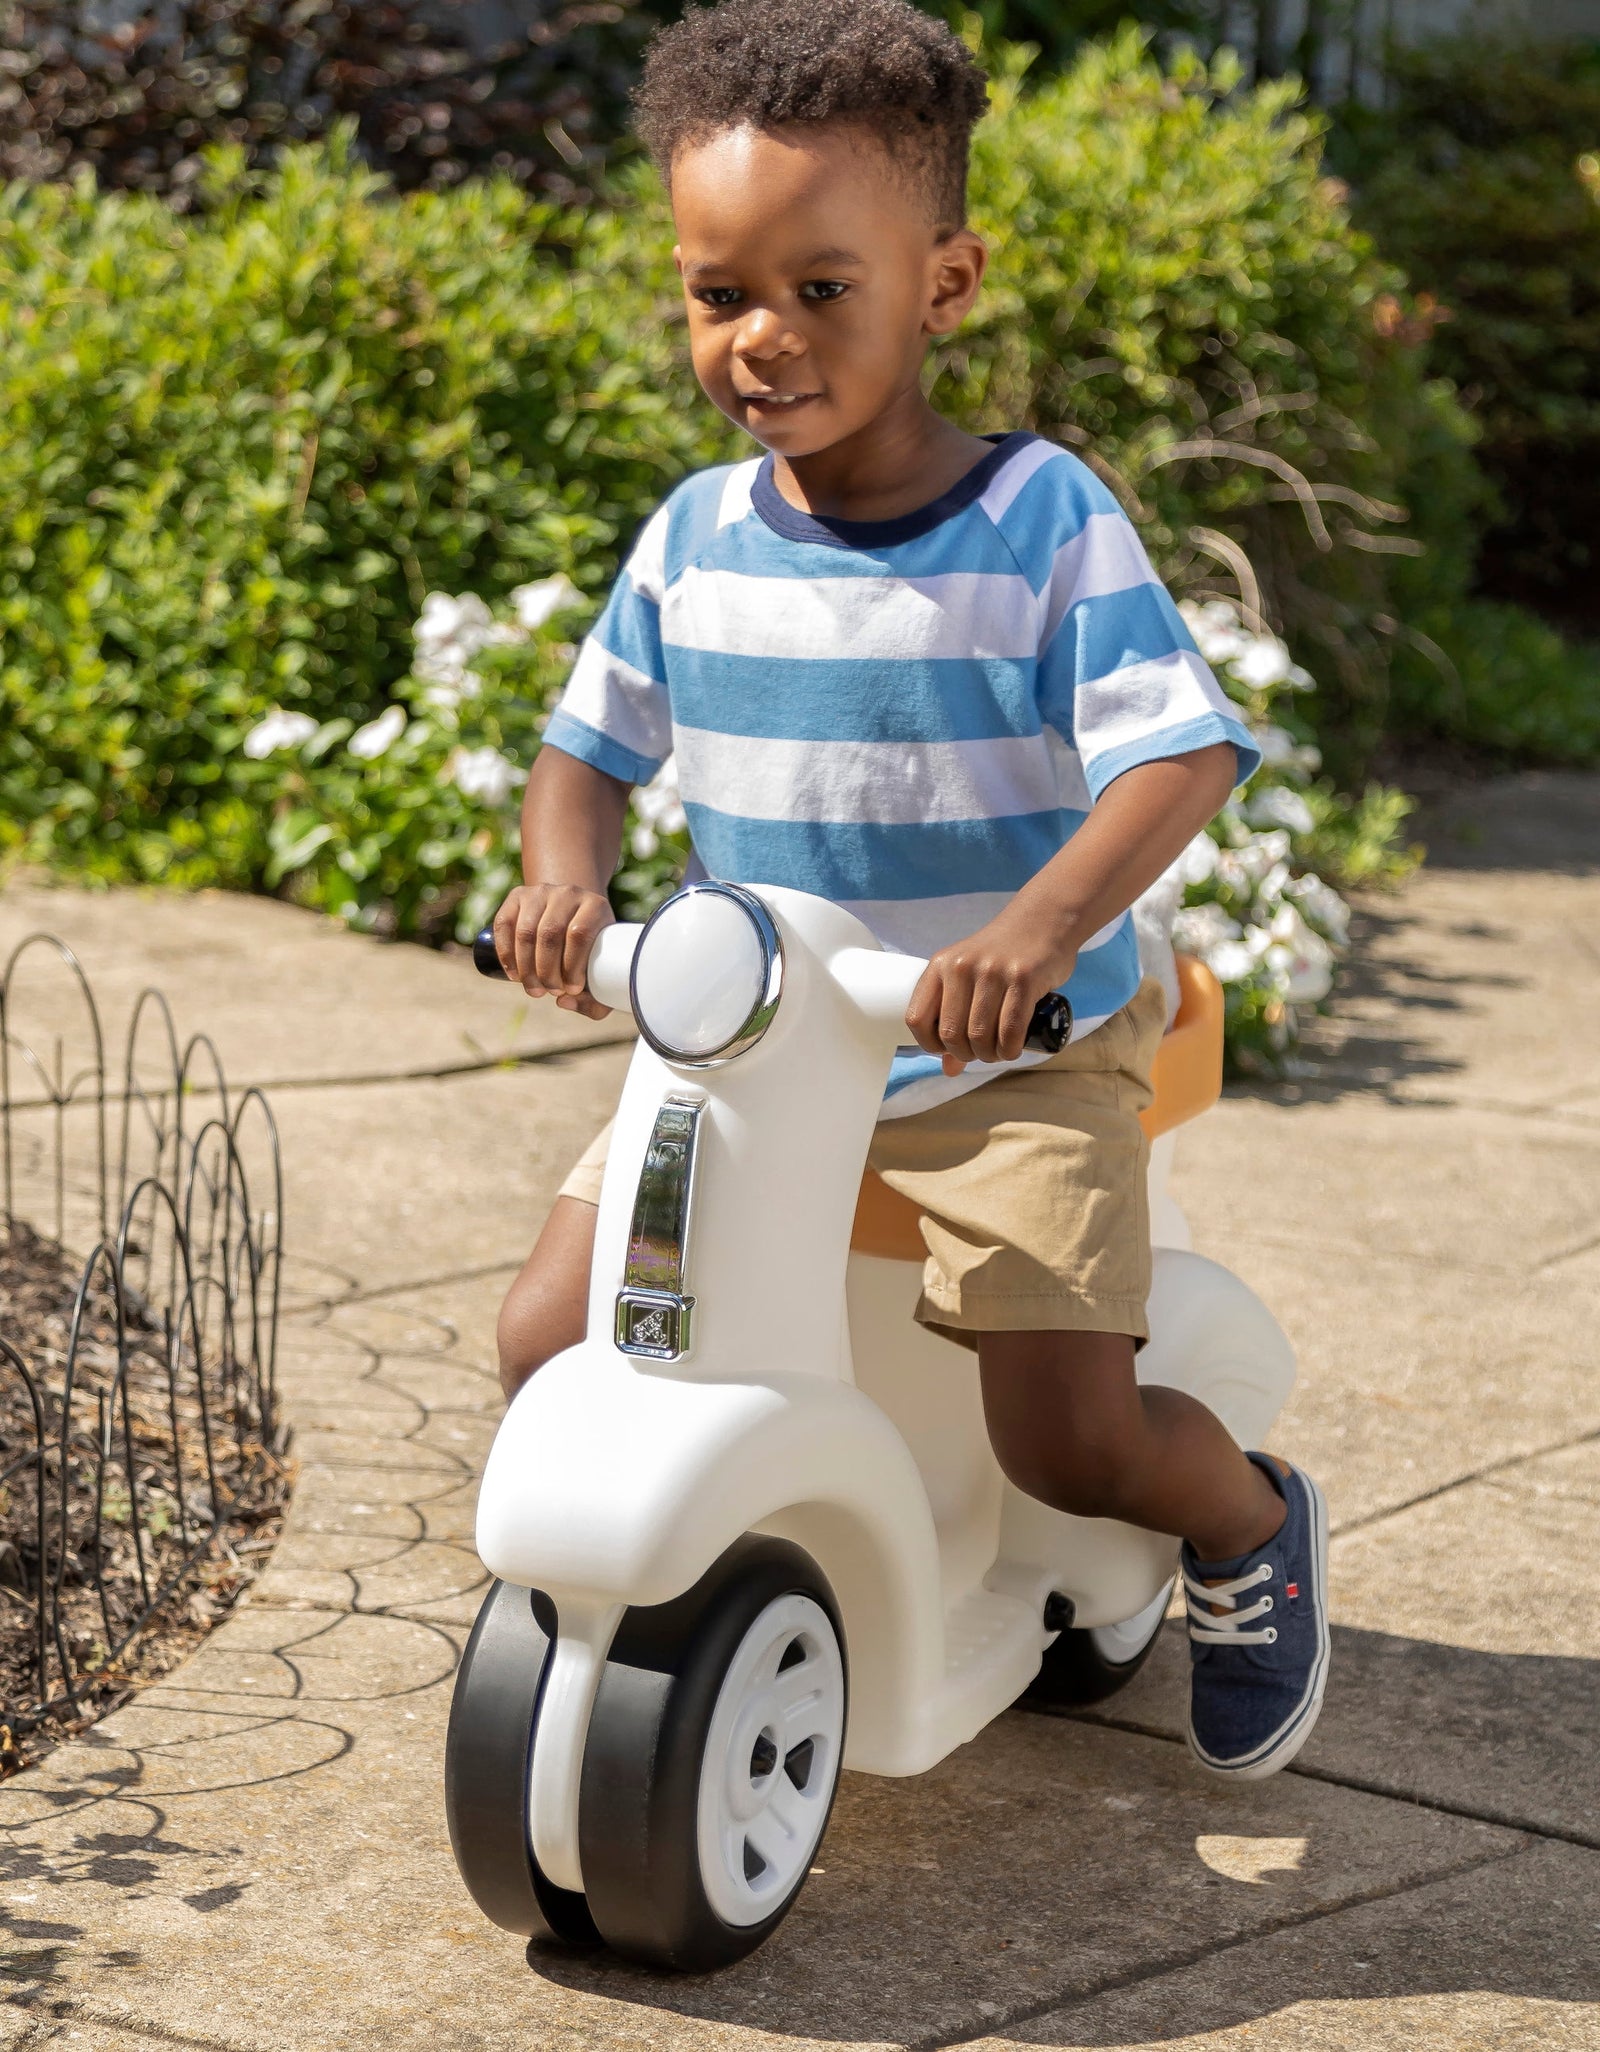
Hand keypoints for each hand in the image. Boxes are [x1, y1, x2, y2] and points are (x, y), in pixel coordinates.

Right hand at [491, 883, 614, 1017]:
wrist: (574, 911)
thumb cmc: (592, 949)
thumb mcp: (605, 969)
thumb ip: (595, 999)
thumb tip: (562, 1001)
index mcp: (595, 906)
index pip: (579, 934)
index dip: (572, 966)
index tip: (571, 990)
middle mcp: (568, 893)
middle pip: (549, 934)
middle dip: (546, 972)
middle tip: (550, 991)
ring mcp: (540, 891)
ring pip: (525, 932)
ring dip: (526, 968)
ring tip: (534, 989)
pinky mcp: (517, 895)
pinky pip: (503, 925)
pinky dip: (505, 954)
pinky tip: (514, 974)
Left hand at [905, 909, 1076, 1073]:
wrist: (1042, 920)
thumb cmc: (1002, 955)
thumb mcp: (969, 978)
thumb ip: (955, 1019)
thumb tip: (948, 1069)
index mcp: (940, 965)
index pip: (916, 1019)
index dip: (930, 1045)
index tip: (949, 1048)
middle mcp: (961, 967)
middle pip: (951, 1034)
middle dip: (967, 1054)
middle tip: (981, 1052)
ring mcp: (992, 972)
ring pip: (980, 1036)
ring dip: (990, 1055)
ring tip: (998, 1051)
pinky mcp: (1023, 978)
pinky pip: (1010, 1030)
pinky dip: (1010, 1049)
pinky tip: (1012, 1049)